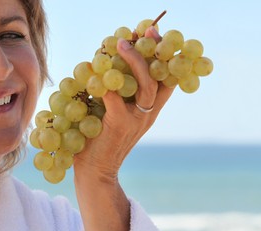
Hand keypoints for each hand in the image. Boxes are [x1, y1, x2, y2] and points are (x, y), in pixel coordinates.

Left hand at [74, 27, 174, 180]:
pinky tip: (94, 69)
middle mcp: (148, 114)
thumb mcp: (114, 114)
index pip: (166, 80)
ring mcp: (136, 120)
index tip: (155, 32)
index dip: (164, 55)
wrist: (96, 170)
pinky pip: (115, 98)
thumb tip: (107, 65)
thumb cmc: (101, 140)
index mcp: (149, 110)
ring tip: (119, 44)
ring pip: (146, 86)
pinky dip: (105, 82)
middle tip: (145, 30)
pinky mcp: (119, 124)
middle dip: (154, 51)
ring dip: (134, 62)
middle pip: (160, 78)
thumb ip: (118, 94)